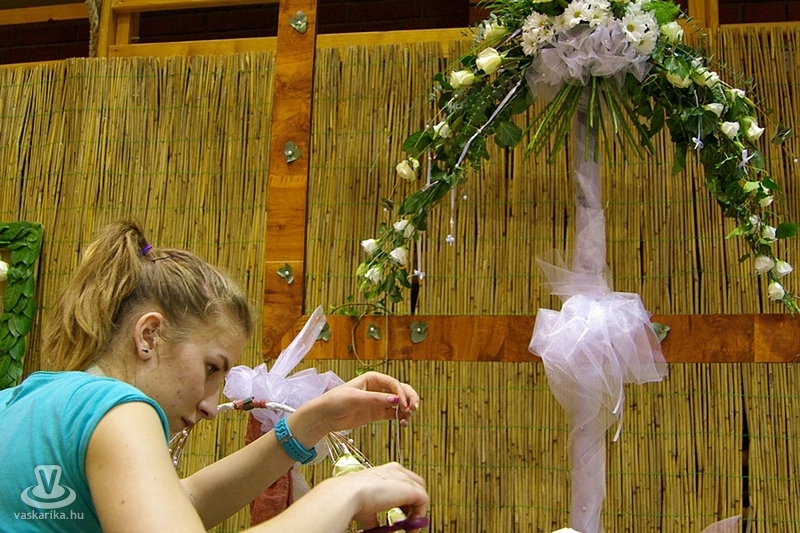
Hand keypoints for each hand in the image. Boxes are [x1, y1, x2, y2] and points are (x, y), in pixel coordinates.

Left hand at [290, 372, 419, 441]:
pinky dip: (400, 417)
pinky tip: (403, 423)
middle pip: (400, 390)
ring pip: (399, 402)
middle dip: (409, 398)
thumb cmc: (337, 401)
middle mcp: (378, 388)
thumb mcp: (356, 398)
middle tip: (413, 409)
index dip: (401, 393)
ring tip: (407, 419)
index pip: (393, 383)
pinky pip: (393, 414)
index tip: (404, 404)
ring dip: (406, 409)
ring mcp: (378, 401)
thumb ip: (376, 399)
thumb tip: (396, 399)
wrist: (325, 416)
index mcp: (373, 379)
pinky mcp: (377, 413)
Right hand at [328, 462, 428, 531]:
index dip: (405, 502)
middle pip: (416, 485)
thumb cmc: (352, 499)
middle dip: (414, 504)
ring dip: (417, 511)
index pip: (403, 483)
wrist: (349, 494)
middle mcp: (397, 471)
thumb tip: (376, 530)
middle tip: (407, 522)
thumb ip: (375, 518)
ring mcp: (404, 478)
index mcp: (386, 472)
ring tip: (409, 527)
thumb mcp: (367, 510)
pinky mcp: (411, 489)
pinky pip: (423, 501)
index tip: (401, 517)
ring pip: (421, 493)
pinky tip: (409, 527)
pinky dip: (419, 515)